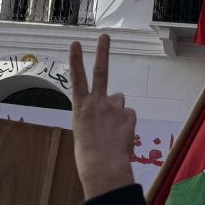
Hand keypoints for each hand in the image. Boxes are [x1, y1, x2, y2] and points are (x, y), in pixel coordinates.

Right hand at [69, 35, 135, 199]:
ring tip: (112, 131)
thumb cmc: (89, 158)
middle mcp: (96, 102)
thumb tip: (112, 109)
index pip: (76, 79)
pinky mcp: (128, 115)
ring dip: (117, 111)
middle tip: (105, 36)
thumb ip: (95, 116)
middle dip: (102, 52)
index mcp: (80, 108)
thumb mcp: (84, 134)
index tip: (75, 43)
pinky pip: (129, 116)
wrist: (103, 168)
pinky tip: (121, 138)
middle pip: (100, 71)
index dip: (75, 60)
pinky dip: (127, 125)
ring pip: (119, 101)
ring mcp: (113, 107)